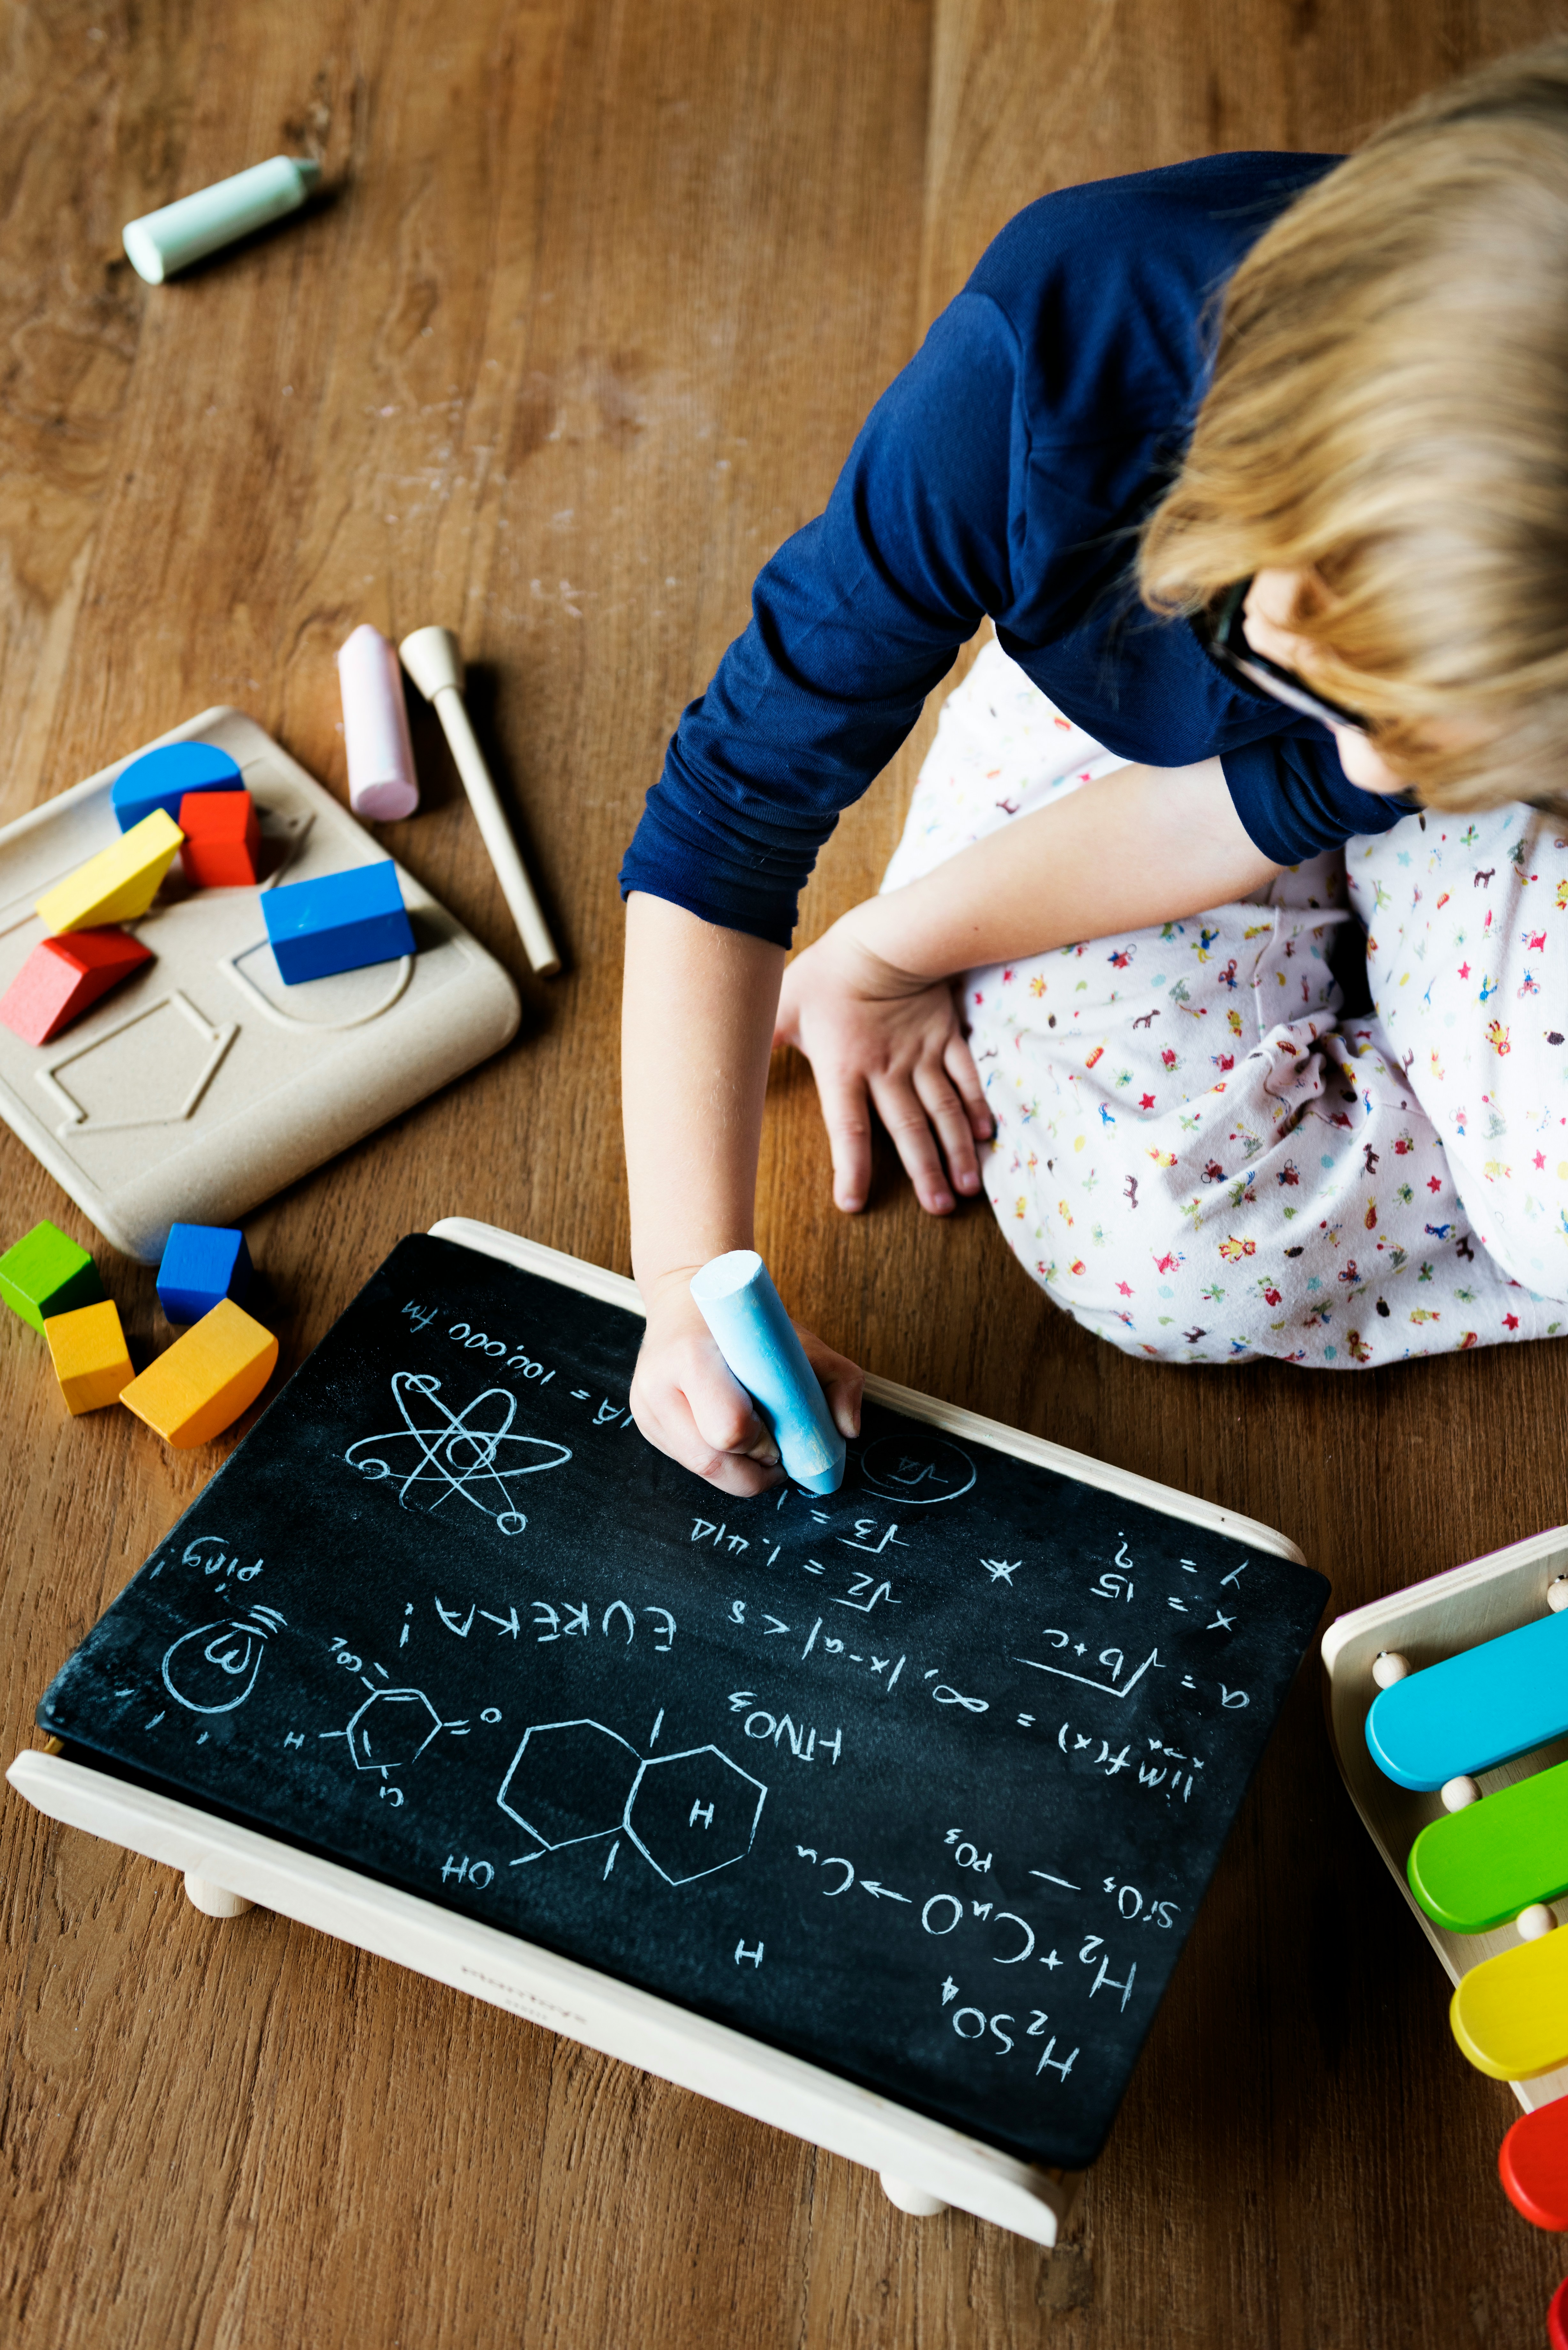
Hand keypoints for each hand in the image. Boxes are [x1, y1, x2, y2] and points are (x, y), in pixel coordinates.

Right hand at [630, 1272, 863, 1495]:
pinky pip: (687, 1462)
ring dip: (736, 1470)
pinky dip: (717, 1460)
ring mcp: (646, 1408)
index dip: (762, 1444)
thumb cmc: (744, 1322)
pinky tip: (731, 1438)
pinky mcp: (644, 1422)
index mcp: (692, 1357)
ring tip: (759, 1446)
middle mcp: (658, 1385)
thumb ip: (839, 1379)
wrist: (687, 1298)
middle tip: (776, 1455)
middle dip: (752, 1470)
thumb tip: (847, 1429)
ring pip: (698, 1469)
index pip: (729, 1429)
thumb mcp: (800, 1340)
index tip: (779, 1437)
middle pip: (711, 1461)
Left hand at [774, 912, 991, 1214]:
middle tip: (939, 1210)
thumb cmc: (828, 973)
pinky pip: (964, 1076)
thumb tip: (726, 1065)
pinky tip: (985, 1134)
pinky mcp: (945, 1035)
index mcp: (845, 1068)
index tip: (853, 1203)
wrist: (882, 936)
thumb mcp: (785, 1007)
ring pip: (942, 1110)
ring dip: (956, 1150)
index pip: (848, 1128)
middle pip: (907, 1129)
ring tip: (966, 1188)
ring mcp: (920, 1054)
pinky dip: (976, 1105)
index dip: (851, 1169)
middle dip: (925, 1172)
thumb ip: (765, 1040)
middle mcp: (886, 1069)